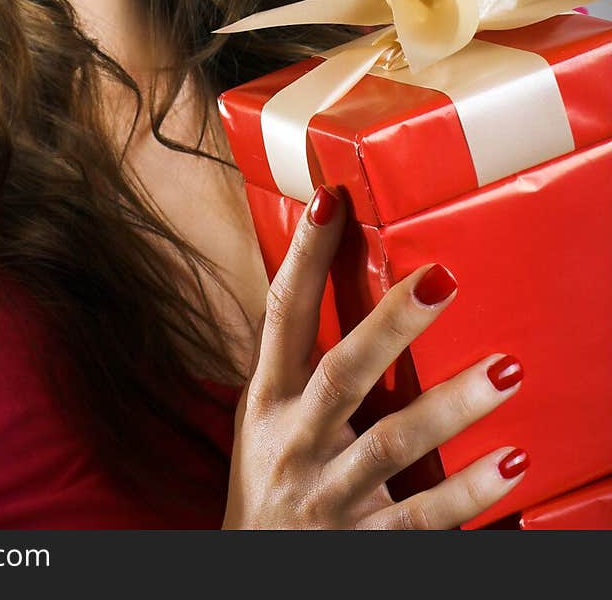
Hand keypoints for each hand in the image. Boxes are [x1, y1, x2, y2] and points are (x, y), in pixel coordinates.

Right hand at [223, 185, 527, 528]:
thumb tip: (321, 270)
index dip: (302, 260)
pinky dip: (469, 493)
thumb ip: (295, 364)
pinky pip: (423, 517)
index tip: (330, 200)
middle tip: (443, 280)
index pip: (282, 316)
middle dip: (391, 325)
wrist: (250, 584)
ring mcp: (330, 496)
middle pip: (343, 375)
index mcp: (268, 402)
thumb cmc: (266, 483)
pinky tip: (512, 462)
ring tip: (507, 368)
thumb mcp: (262, 420)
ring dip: (451, 406)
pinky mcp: (365, 545)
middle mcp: (294, 443)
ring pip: (393, 445)